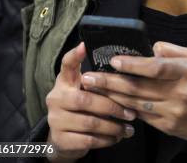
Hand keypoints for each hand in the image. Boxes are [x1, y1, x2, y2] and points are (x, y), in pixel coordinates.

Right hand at [45, 42, 135, 161]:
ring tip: (128, 128)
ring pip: (90, 122)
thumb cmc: (80, 108)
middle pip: (86, 99)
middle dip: (112, 106)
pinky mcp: (60, 140)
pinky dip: (106, 140)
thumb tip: (124, 67)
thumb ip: (96, 81)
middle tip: (131, 113)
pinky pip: (88, 140)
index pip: (66, 65)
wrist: (62, 140)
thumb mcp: (83, 91)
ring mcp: (56, 120)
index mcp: (64, 82)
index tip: (84, 45)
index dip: (74, 56)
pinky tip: (116, 138)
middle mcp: (56, 98)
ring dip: (113, 126)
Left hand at [81, 42, 186, 153]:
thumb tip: (150, 48)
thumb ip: (172, 51)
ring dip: (112, 96)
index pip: (155, 68)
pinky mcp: (168, 127)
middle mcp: (179, 93)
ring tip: (94, 89)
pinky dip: (126, 109)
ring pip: (136, 104)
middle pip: (139, 88)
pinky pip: (142, 116)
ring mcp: (173, 112)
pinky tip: (112, 102)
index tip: (114, 60)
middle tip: (89, 77)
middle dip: (110, 82)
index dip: (133, 65)